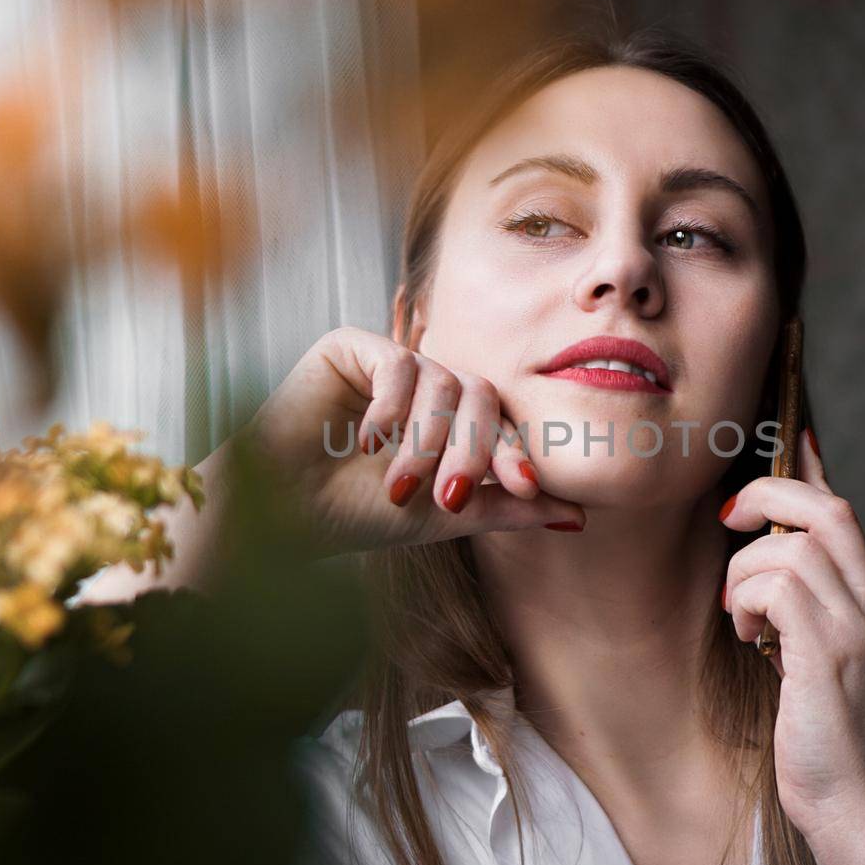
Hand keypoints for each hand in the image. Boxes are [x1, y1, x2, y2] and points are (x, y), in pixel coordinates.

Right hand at [254, 326, 584, 554]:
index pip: (499, 423)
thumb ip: (509, 507)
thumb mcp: (447, 517)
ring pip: (443, 381)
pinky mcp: (353, 347)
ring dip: (426, 439)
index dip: (515, 452)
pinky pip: (399, 362)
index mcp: (449, 422)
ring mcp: (390, 364)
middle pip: (479, 396)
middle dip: (472, 449)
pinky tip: (367, 443)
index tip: (525, 488)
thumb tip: (581, 515)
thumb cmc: (357, 516)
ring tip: (399, 484)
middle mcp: (424, 388)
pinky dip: (391, 407)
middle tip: (449, 495)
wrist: (283, 514)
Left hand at [720, 429, 864, 864]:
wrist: (856, 808)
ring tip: (741, 618)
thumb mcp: (821, 662)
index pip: (846, 514)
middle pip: (827, 508)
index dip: (810, 470)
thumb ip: (807, 612)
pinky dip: (748, 599)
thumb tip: (769, 562)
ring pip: (792, 547)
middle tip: (729, 520)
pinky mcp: (831, 650)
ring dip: (745, 573)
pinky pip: (779, 583)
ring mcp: (862, 628)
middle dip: (767, 497)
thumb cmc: (826, 742)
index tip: (787, 442)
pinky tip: (748, 636)